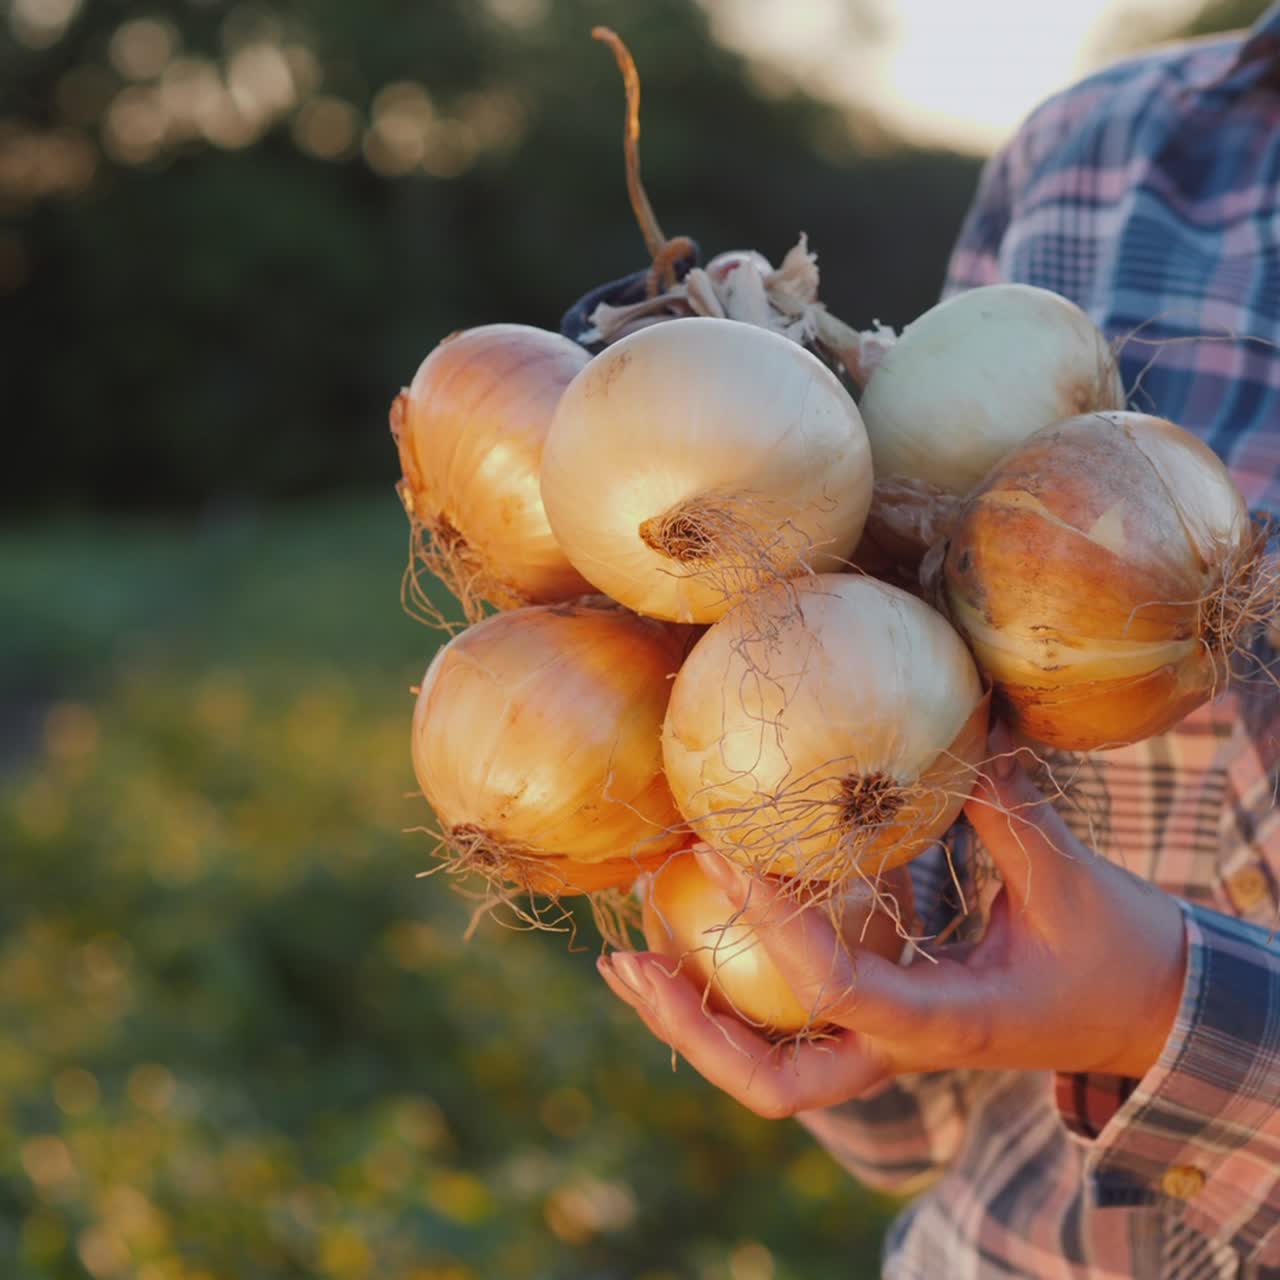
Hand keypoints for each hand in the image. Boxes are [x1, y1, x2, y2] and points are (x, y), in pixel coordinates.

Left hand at [597, 727, 1189, 1118]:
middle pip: (773, 1085)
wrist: (1146, 1009)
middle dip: (695, 1030)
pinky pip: (786, 1027)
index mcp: (943, 1023)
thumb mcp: (1069, 878)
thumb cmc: (1114, 949)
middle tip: (628, 961)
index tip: (721, 853)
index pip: (837, 989)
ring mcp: (880, 1048)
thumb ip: (1008, 806)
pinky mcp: (875, 1026)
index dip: (774, 926)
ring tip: (624, 959)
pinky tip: (689, 933)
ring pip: (767, 1069)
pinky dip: (729, 992)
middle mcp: (896, 1049)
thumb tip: (965, 715)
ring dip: (692, 1022)